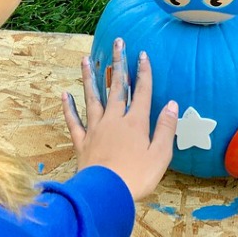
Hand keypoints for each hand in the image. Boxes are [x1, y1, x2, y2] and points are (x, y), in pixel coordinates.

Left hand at [61, 38, 177, 200]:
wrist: (106, 193)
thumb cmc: (137, 176)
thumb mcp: (161, 154)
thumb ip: (166, 128)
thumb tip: (172, 104)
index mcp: (136, 122)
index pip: (141, 91)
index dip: (143, 72)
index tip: (142, 54)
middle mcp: (115, 120)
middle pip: (117, 88)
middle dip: (119, 64)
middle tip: (118, 43)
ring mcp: (96, 129)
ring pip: (92, 98)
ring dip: (90, 78)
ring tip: (87, 60)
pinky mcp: (82, 142)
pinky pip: (74, 121)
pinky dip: (69, 108)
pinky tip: (65, 95)